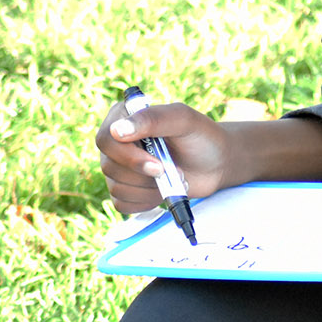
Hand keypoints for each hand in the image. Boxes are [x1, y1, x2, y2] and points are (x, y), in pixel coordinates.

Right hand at [95, 98, 231, 212]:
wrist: (215, 163)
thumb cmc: (200, 136)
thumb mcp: (183, 120)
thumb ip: (153, 119)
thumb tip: (117, 130)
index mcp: (124, 117)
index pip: (106, 139)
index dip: (128, 157)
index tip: (157, 164)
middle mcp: (117, 142)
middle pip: (109, 167)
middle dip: (145, 175)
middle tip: (172, 170)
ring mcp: (120, 167)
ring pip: (117, 188)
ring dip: (149, 189)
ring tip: (172, 178)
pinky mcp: (127, 189)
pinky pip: (122, 204)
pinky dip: (145, 202)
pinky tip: (162, 191)